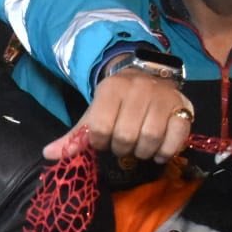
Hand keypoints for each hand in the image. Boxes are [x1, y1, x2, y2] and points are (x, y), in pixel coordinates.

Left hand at [44, 70, 191, 161]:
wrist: (148, 77)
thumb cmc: (116, 102)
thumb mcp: (94, 114)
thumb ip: (74, 136)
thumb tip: (48, 154)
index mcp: (111, 89)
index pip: (100, 127)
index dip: (99, 142)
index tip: (103, 141)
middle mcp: (138, 89)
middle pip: (126, 136)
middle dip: (120, 149)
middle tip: (122, 146)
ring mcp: (163, 98)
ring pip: (150, 139)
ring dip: (142, 152)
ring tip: (138, 148)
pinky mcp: (183, 108)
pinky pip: (176, 138)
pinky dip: (165, 151)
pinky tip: (157, 152)